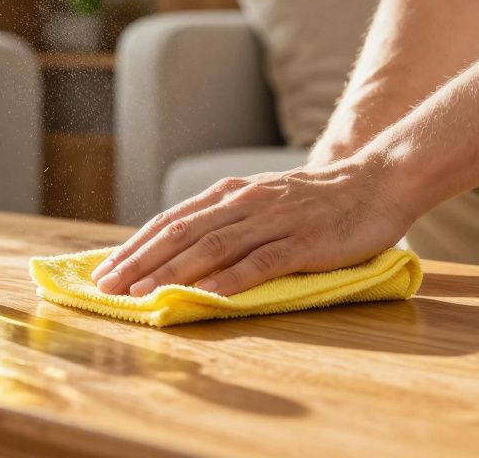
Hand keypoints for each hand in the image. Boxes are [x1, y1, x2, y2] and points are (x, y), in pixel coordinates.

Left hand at [91, 155, 414, 296]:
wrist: (375, 182)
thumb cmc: (315, 200)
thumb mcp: (261, 202)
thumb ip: (225, 222)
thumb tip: (178, 253)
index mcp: (229, 195)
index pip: (169, 220)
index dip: (133, 246)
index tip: (102, 271)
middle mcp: (244, 203)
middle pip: (180, 233)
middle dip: (138, 261)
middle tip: (106, 287)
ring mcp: (274, 221)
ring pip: (212, 247)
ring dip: (173, 272)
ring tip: (142, 294)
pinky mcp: (303, 240)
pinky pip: (262, 262)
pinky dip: (231, 280)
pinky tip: (208, 296)